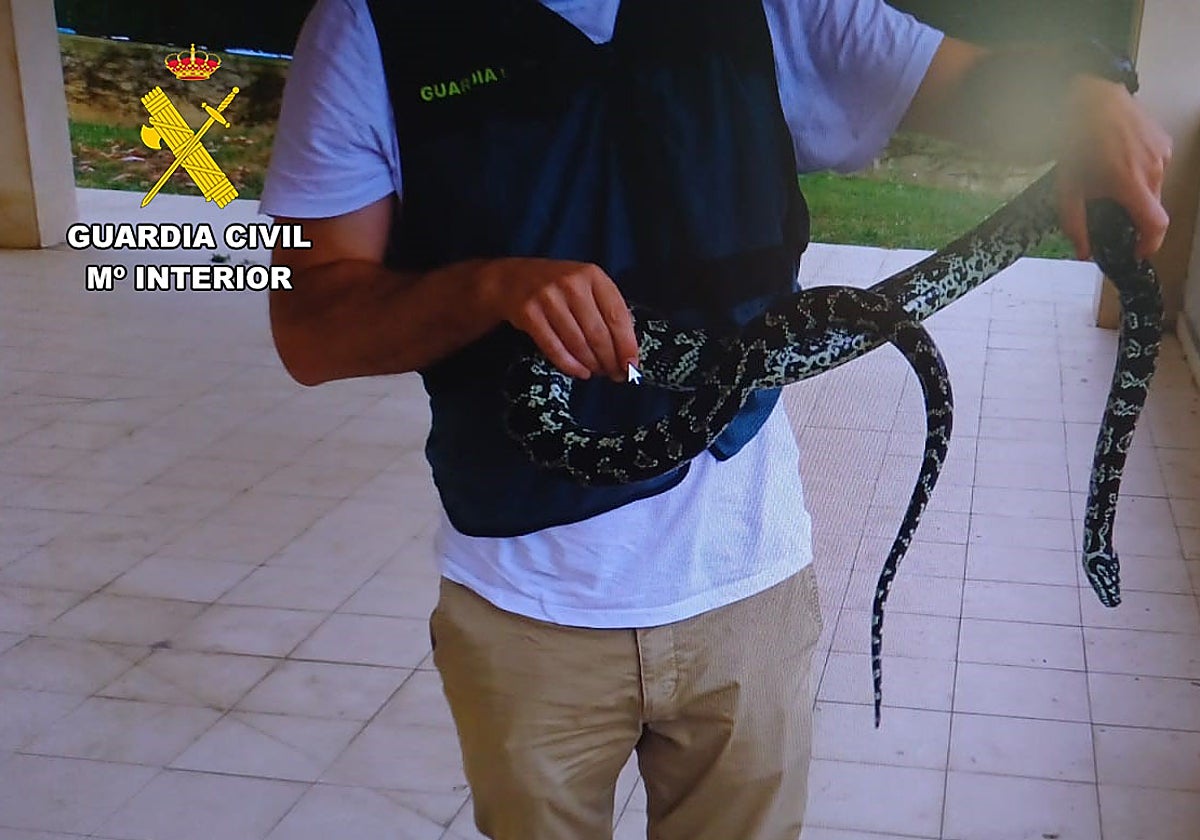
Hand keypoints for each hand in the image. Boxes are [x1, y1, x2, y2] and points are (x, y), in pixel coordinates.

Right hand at [479, 258, 638, 380]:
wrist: (512, 279)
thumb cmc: (559, 286)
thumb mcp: (586, 285)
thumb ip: (606, 308)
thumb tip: (627, 351)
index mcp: (593, 275)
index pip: (617, 315)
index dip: (627, 345)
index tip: (632, 366)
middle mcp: (572, 284)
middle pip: (598, 333)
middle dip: (610, 360)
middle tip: (615, 375)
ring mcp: (548, 298)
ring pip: (578, 343)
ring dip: (592, 364)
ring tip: (598, 372)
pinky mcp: (529, 314)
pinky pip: (554, 348)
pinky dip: (570, 365)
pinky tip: (580, 372)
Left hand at [1056, 76, 1172, 260]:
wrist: (1095, 96)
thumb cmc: (1078, 137)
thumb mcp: (1067, 185)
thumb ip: (1075, 222)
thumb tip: (1083, 251)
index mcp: (1130, 182)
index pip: (1155, 224)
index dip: (1149, 244)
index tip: (1136, 252)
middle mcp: (1153, 169)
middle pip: (1152, 208)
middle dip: (1133, 216)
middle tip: (1110, 211)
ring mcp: (1163, 154)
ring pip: (1154, 189)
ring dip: (1135, 193)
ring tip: (1110, 179)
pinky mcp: (1165, 143)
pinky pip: (1156, 169)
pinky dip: (1140, 175)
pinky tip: (1119, 162)